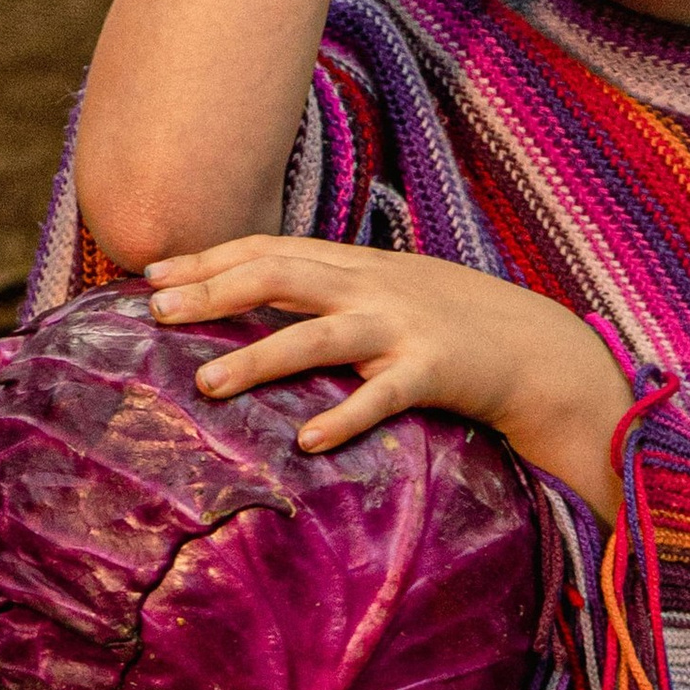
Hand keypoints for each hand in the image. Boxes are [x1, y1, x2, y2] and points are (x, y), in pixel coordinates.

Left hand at [145, 237, 634, 521]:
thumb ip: (329, 294)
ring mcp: (403, 327)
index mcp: (355, 266)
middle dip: (212, 292)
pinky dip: (345, 416)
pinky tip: (308, 439)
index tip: (150, 274)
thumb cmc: (452, 329)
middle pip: (279, 276)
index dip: (208, 258)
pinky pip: (383, 397)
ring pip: (318, 335)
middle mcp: (371, 287)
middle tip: (155, 313)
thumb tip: (258, 305)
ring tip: (206, 383)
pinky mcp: (436, 371)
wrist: (539, 351)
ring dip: (259, 357)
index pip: (267, 249)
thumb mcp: (386, 296)